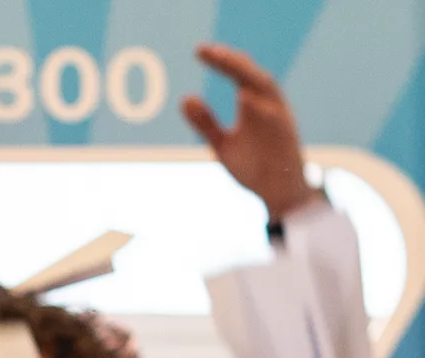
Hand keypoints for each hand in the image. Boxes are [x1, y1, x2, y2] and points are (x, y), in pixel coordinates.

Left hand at [181, 43, 316, 219]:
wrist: (279, 194)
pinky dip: (259, 106)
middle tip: (207, 51)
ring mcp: (279, 120)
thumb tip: (185, 98)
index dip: (221, 62)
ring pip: (266, 89)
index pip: (238, 75)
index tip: (199, 50)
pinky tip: (242, 96)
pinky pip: (274, 118)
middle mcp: (269, 106)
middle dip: (231, 61)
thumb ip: (205, 123)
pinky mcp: (285, 138)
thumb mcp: (223, 144)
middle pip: (251, 75)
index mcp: (255, 105)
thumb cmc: (254, 166)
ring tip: (224, 60)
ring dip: (245, 74)